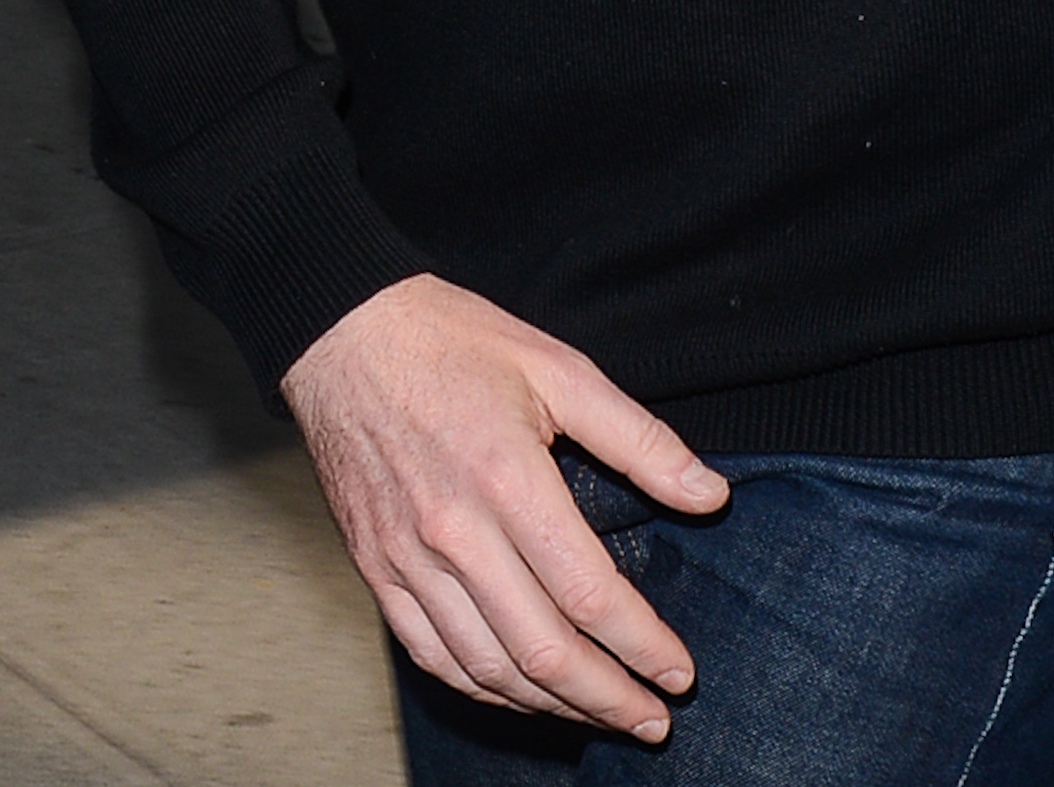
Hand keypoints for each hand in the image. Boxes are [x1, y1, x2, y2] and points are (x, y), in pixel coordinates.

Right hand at [281, 274, 726, 739]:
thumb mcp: (557, 366)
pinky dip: (484, 688)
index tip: (679, 672)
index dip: (643, 645)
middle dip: (609, 699)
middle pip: (543, 650)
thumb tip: (711, 494)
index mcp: (507, 479)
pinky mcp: (376, 568)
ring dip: (552, 707)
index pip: (590, 594)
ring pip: (488, 667)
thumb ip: (639, 438)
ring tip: (599, 715)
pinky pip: (432, 655)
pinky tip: (520, 693)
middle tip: (653, 720)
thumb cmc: (451, 341)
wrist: (342, 333)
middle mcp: (455, 532)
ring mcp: (408, 559)